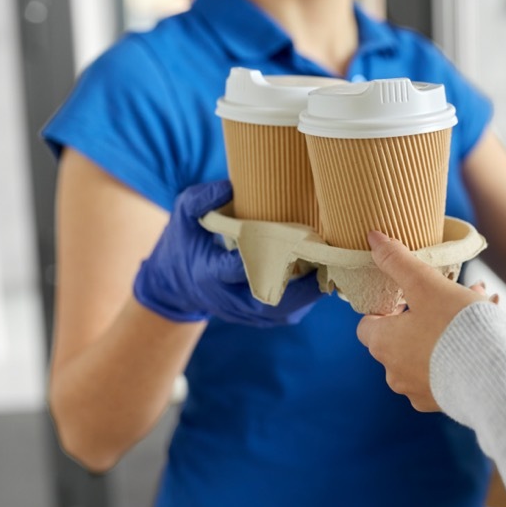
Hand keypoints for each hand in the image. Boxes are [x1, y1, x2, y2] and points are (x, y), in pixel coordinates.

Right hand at [133, 181, 323, 327]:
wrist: (175, 286)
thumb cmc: (184, 244)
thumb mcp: (182, 218)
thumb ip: (200, 201)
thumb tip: (230, 187)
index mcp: (209, 274)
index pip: (240, 269)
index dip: (267, 254)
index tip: (292, 236)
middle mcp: (229, 299)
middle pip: (270, 299)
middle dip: (299, 281)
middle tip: (324, 255)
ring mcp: (245, 314)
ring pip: (284, 311)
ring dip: (309, 291)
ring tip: (330, 265)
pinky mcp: (258, 320)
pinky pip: (288, 314)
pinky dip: (307, 299)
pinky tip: (322, 277)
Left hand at [356, 231, 492, 411]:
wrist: (492, 378)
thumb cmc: (456, 328)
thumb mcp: (426, 285)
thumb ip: (398, 261)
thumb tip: (373, 238)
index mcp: (383, 343)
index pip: (369, 324)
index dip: (387, 308)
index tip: (409, 298)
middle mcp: (393, 372)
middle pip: (401, 338)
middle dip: (425, 316)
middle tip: (453, 298)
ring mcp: (417, 391)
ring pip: (426, 354)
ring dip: (445, 334)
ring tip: (479, 312)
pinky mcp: (441, 402)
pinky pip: (445, 373)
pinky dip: (457, 356)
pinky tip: (484, 340)